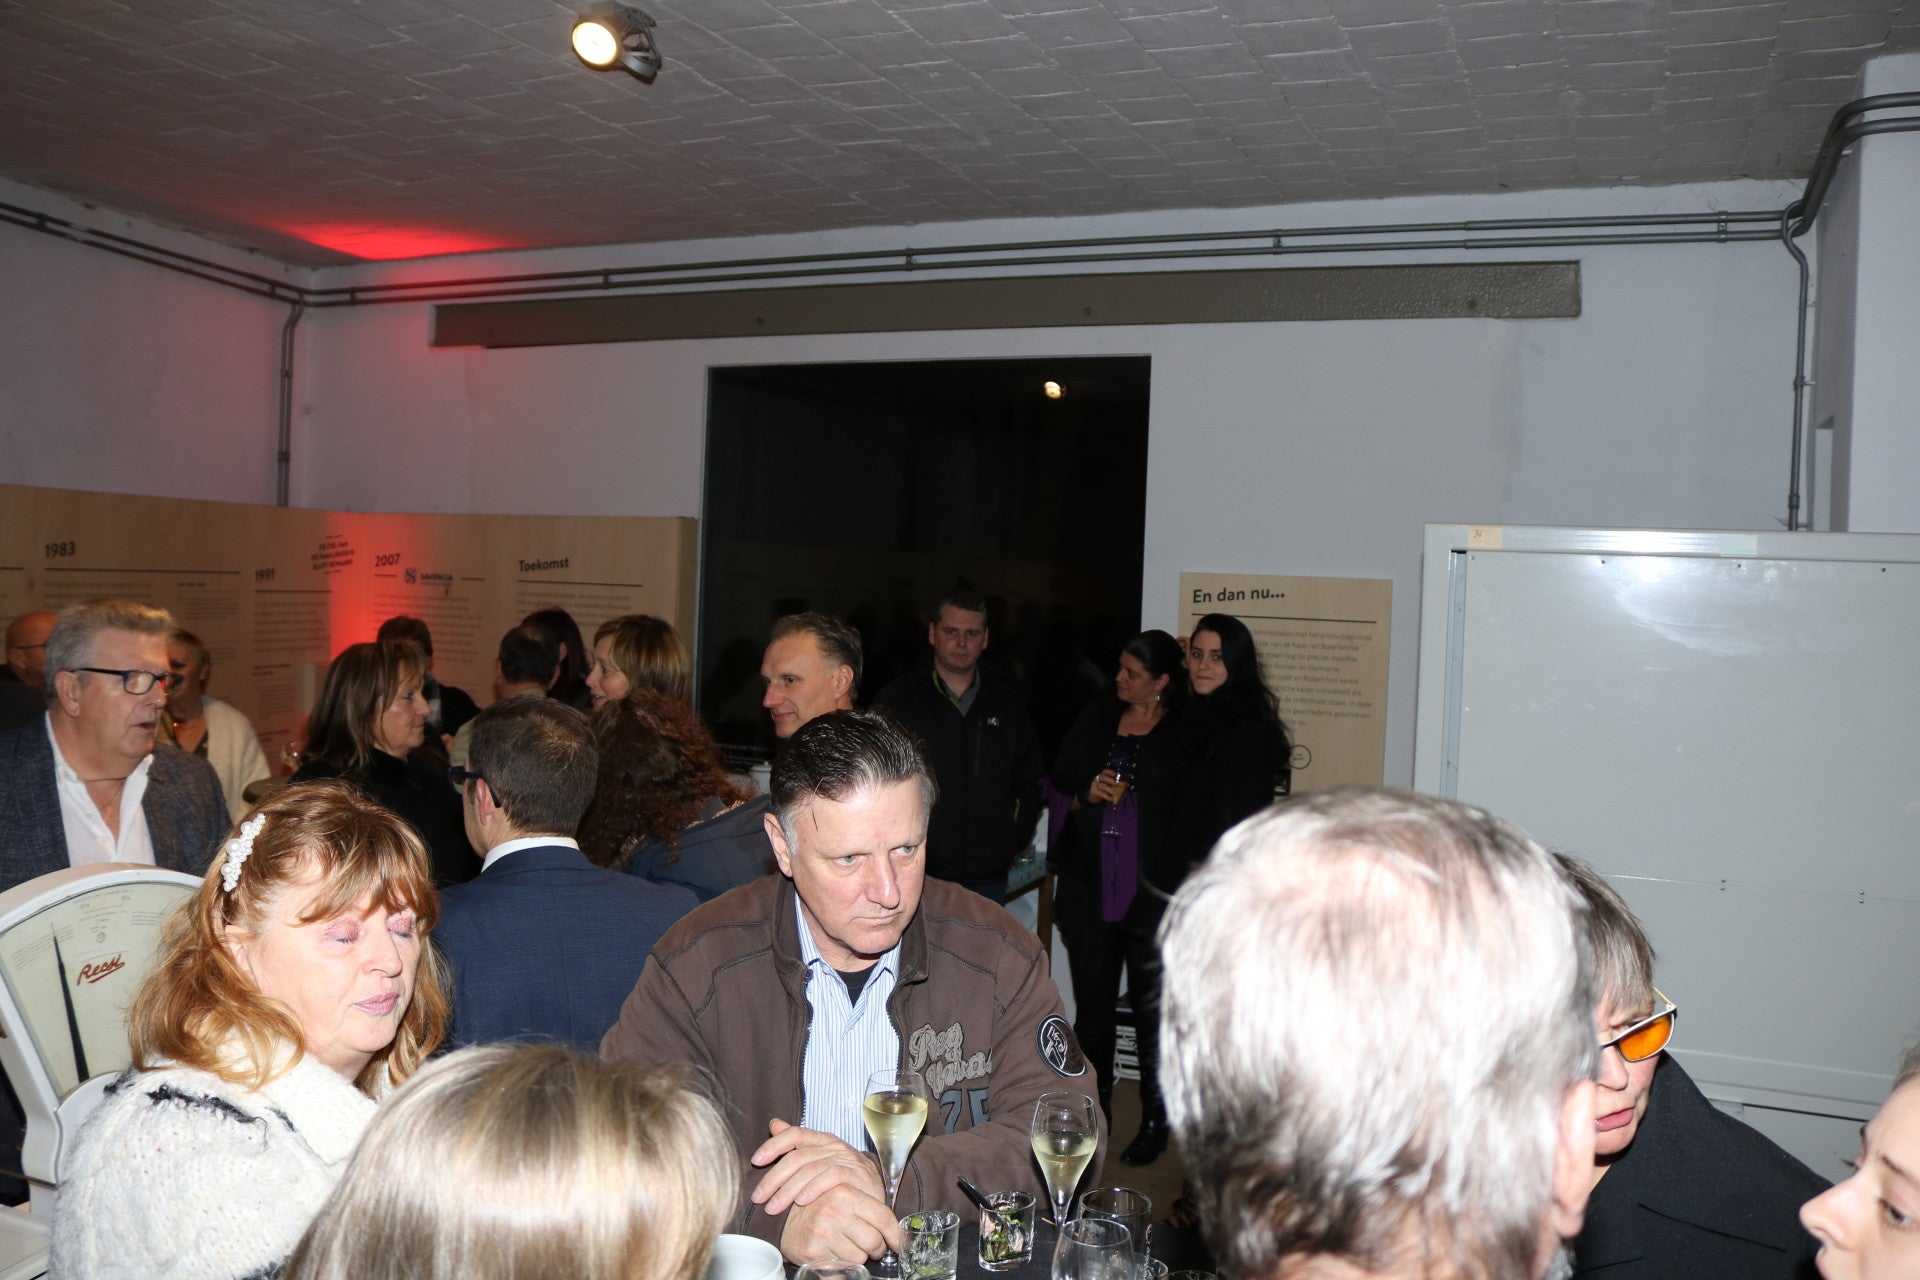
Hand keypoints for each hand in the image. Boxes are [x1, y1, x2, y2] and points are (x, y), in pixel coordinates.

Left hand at [754, 1120, 901, 1263]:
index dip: (773, 1145)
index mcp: (821, 1139)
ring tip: (773, 1208)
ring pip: (810, 1168)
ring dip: (788, 1190)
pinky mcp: (858, 1174)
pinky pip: (831, 1177)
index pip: (794, 1133)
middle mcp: (833, 1145)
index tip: (756, 1161)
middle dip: (773, 1178)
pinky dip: (814, 1188)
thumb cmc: (842, 1182)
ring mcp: (846, 1158)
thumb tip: (774, 1123)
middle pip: (797, 1156)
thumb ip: (795, 1144)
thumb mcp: (818, 1161)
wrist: (873, 1197)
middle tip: (758, 1198)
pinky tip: (801, 1201)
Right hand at [778, 1183, 903, 1265]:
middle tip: (870, 1247)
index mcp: (846, 1193)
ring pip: (860, 1258)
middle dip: (876, 1248)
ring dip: (857, 1256)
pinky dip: (842, 1267)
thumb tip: (894, 1231)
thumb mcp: (842, 1197)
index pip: (883, 1217)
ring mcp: (823, 1232)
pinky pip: (842, 1269)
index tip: (897, 1243)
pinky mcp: (814, 1252)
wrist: (782, 1219)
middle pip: (874, 1241)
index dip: (894, 1235)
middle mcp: (835, 1211)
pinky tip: (834, 1255)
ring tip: (846, 1247)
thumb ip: (866, 1207)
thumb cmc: (818, 1208)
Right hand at [1087, 769, 1123, 805]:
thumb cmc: (1103, 789)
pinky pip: (1100, 793)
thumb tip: (1127, 784)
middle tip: (1118, 784)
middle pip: (1103, 777)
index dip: (1110, 772)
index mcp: (1102, 775)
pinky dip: (1106, 796)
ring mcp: (1095, 785)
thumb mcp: (1108, 784)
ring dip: (1109, 789)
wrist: (1093, 795)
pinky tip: (1111, 798)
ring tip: (1115, 793)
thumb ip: (1115, 784)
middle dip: (1111, 780)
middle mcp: (1098, 779)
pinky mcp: (1094, 792)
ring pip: (1102, 785)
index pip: (1105, 771)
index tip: (1115, 774)